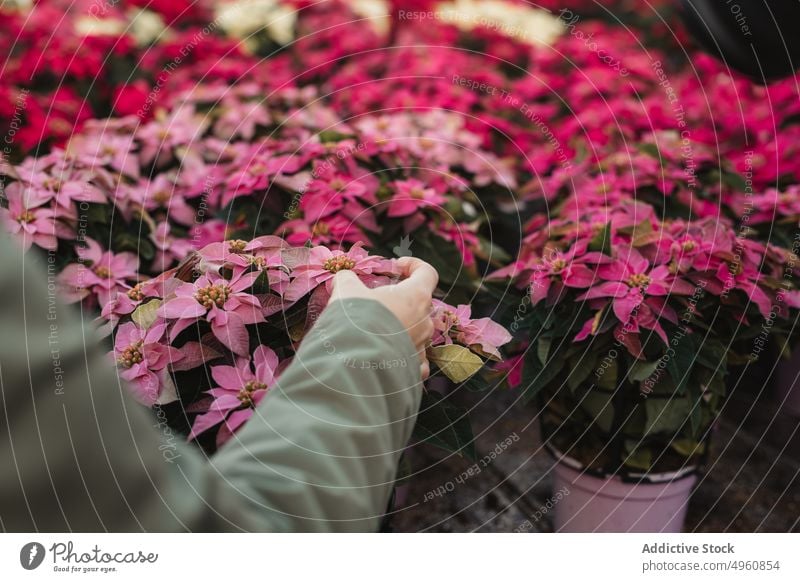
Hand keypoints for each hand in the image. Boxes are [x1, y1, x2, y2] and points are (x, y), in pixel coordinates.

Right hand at [330, 257, 437, 379]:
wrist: (355, 364)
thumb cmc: (357, 320)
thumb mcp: (347, 290)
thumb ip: (348, 279)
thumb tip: (344, 278)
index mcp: (416, 296)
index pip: (427, 273)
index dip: (414, 265)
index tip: (396, 266)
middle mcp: (425, 321)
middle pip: (420, 303)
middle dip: (401, 299)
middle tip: (378, 301)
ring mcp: (422, 345)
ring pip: (417, 331)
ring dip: (401, 327)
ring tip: (376, 330)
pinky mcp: (415, 368)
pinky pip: (415, 359)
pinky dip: (404, 355)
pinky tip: (388, 355)